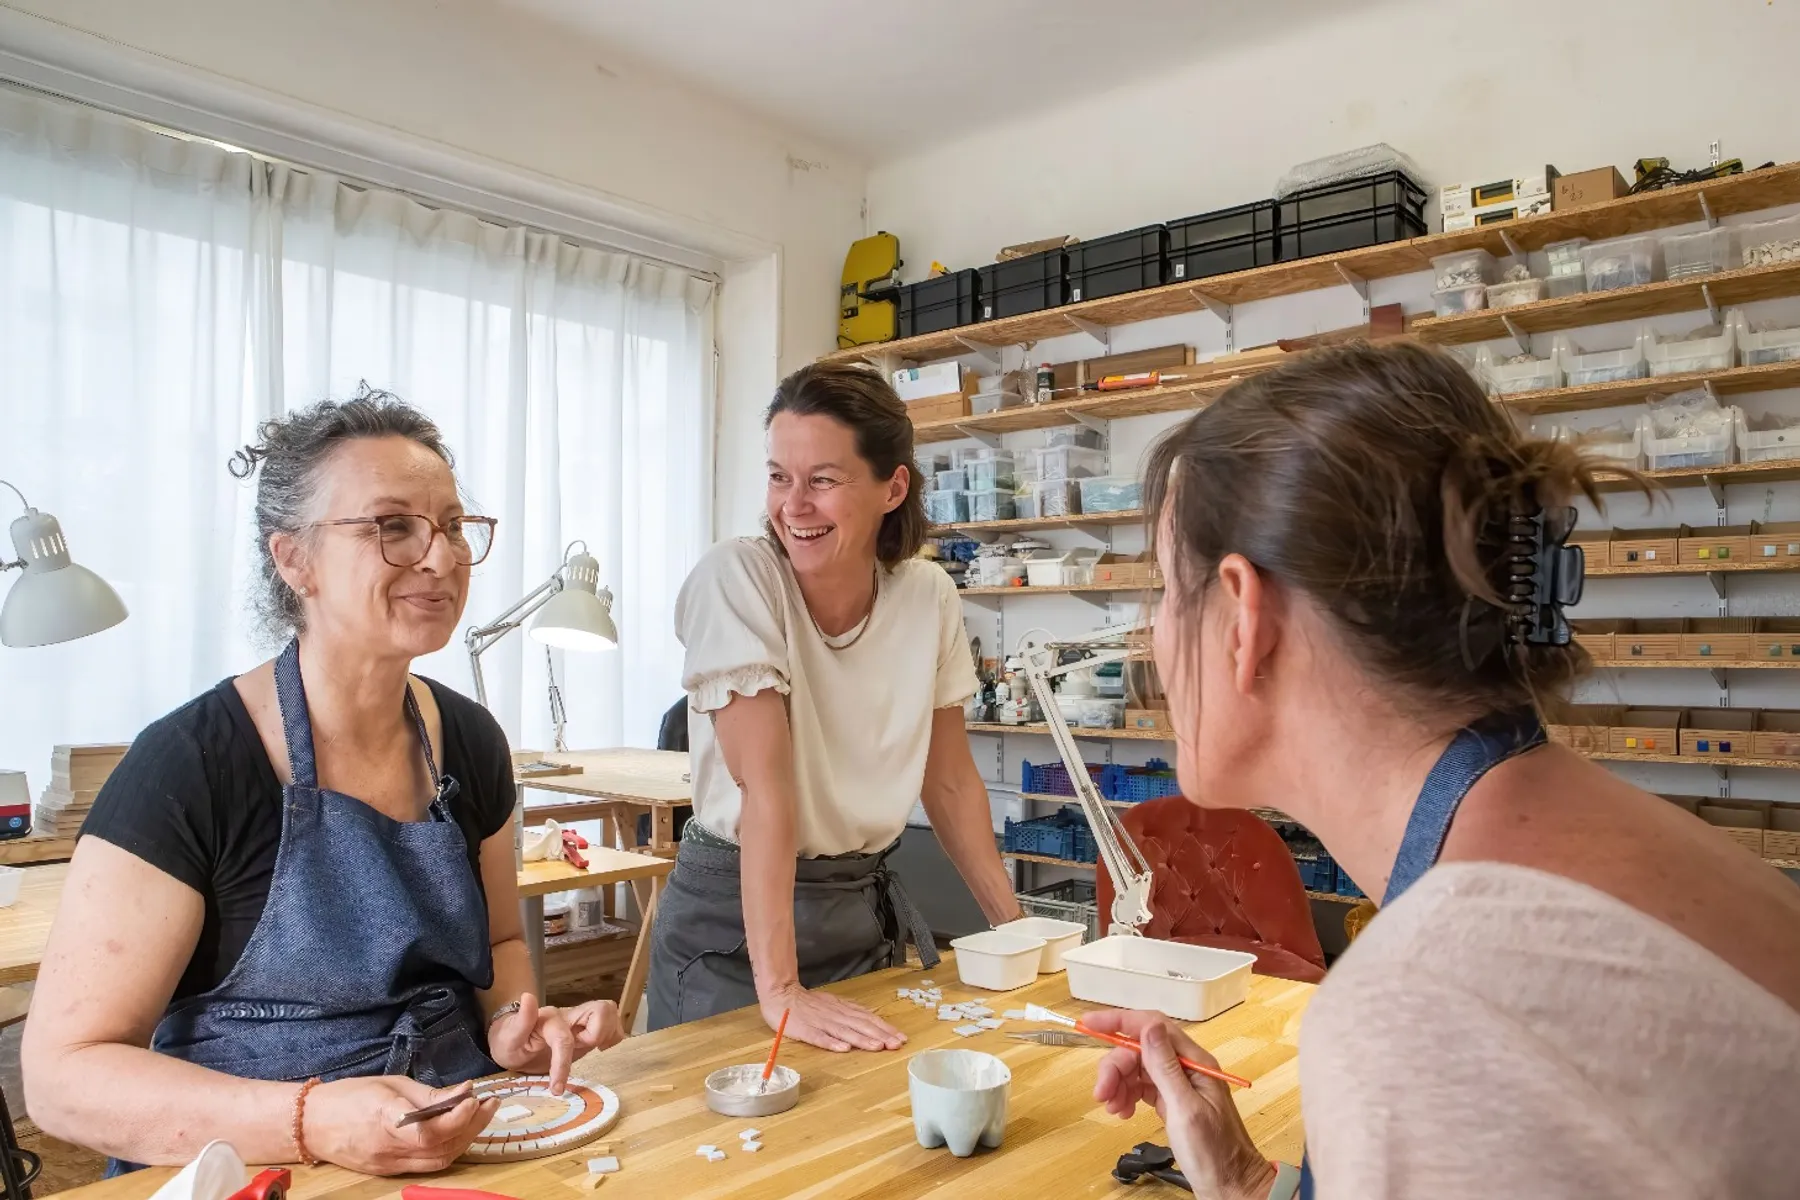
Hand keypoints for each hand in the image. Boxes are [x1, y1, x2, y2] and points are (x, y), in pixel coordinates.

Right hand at [306, 1076, 496, 1175]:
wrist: (310, 1124)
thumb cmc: (349, 1095)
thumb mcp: (390, 1084)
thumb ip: (427, 1094)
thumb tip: (463, 1092)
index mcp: (385, 1119)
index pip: (429, 1130)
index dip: (457, 1117)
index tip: (475, 1097)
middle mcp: (388, 1148)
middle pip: (442, 1147)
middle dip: (473, 1125)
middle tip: (491, 1102)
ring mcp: (388, 1164)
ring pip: (439, 1160)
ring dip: (465, 1138)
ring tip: (481, 1114)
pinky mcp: (388, 1172)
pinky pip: (427, 1165)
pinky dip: (448, 1149)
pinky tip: (459, 1131)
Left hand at [487, 993, 623, 1092]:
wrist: (512, 1039)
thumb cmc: (510, 1041)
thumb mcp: (509, 1037)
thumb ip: (521, 1019)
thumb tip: (528, 996)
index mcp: (550, 1020)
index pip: (565, 1039)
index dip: (563, 1064)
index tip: (557, 1089)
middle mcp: (569, 1016)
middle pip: (602, 1010)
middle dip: (598, 1035)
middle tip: (584, 1051)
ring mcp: (581, 1021)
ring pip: (610, 1014)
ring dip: (607, 1034)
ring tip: (592, 1049)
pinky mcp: (589, 1028)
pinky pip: (612, 1025)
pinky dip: (611, 1036)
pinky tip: (597, 1047)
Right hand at [759, 981, 904, 1052]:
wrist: (781, 994)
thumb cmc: (808, 1003)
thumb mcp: (833, 1003)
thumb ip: (851, 1011)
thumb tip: (872, 1016)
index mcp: (843, 1009)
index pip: (869, 1019)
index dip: (885, 1028)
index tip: (901, 1038)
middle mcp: (836, 1015)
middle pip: (861, 1025)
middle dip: (881, 1035)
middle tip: (897, 1044)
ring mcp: (821, 1023)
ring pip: (845, 1032)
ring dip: (862, 1040)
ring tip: (877, 1047)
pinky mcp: (806, 1030)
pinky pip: (820, 1037)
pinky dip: (832, 1043)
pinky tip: (844, 1049)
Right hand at [1088, 1010, 1276, 1199]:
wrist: (1230, 1186)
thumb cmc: (1215, 1154)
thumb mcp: (1186, 1110)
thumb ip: (1166, 1067)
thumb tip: (1149, 1028)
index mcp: (1194, 1062)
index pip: (1152, 1026)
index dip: (1118, 1021)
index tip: (1089, 1023)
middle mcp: (1186, 1067)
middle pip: (1139, 1049)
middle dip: (1115, 1066)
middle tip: (1101, 1092)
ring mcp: (1178, 1084)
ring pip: (1137, 1068)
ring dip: (1118, 1083)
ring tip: (1112, 1107)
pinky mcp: (1171, 1100)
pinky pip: (1142, 1087)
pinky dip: (1127, 1095)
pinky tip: (1123, 1111)